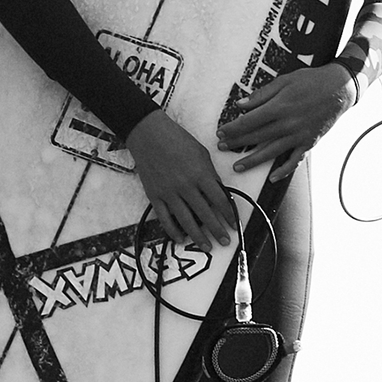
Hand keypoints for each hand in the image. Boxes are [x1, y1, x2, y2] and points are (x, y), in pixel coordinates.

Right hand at [126, 111, 238, 247]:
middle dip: (217, 230)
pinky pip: (165, 218)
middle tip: (225, 242)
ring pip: (186, 220)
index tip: (234, 224)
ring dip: (198, 236)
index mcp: (201, 174)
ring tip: (207, 246)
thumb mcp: (201, 153)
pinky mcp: (154, 196)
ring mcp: (169, 193)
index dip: (229, 214)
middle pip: (205, 214)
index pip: (220, 200)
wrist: (148, 134)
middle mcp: (186, 186)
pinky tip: (180, 239)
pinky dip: (172, 230)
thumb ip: (210, 174)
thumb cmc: (177, 140)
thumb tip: (219, 193)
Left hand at [219, 63, 358, 174]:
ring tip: (237, 167)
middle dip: (236, 143)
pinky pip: (295, 160)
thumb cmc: (311, 81)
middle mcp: (288, 124)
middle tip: (221, 147)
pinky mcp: (310, 142)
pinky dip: (284, 171)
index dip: (233, 128)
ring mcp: (299, 135)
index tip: (221, 132)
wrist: (340, 89)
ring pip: (271, 152)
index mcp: (279, 106)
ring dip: (253, 160)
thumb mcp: (284, 81)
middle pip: (256, 137)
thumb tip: (240, 105)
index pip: (249, 121)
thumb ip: (262, 94)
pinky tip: (272, 178)